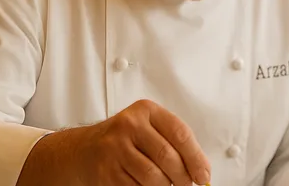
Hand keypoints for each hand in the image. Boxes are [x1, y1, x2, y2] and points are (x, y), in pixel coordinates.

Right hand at [78, 99, 210, 184]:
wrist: (85, 150)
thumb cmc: (126, 140)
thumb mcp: (149, 129)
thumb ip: (174, 143)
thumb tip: (201, 171)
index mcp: (146, 111)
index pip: (180, 134)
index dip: (196, 158)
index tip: (203, 175)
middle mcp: (129, 125)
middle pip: (167, 157)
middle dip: (183, 177)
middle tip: (187, 184)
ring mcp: (115, 148)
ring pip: (153, 177)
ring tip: (167, 185)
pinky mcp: (106, 172)